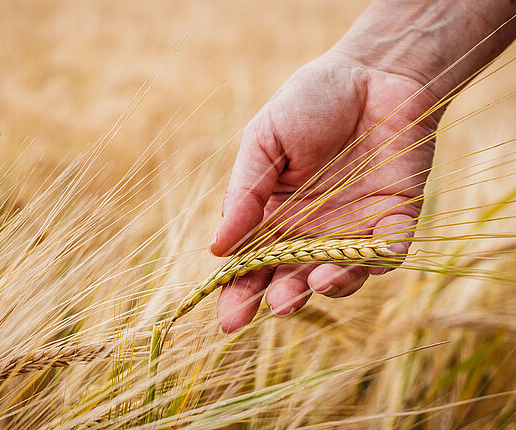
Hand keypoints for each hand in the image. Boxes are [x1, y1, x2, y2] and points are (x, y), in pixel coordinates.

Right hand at [210, 52, 439, 332]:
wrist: (372, 71)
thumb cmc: (311, 101)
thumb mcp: (263, 141)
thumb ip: (244, 193)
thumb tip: (217, 249)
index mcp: (275, 213)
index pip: (253, 263)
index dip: (240, 293)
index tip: (229, 319)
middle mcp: (311, 230)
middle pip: (293, 278)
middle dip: (283, 298)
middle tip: (277, 305)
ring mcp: (353, 227)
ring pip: (342, 274)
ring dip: (331, 285)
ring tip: (318, 283)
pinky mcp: (394, 218)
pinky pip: (388, 250)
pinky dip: (380, 259)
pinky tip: (368, 256)